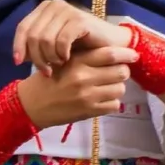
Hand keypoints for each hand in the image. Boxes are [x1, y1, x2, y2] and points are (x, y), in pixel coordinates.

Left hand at [13, 0, 132, 74]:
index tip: (19, 64)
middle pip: (33, 35)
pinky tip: (67, 59)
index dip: (18, 46)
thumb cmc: (80, 46)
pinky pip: (61, 41)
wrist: (110, 45)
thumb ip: (35, 46)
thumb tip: (18, 57)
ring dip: (50, 57)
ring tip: (59, 64)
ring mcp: (67, 10)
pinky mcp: (79, 20)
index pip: (23, 27)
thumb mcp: (52, 45)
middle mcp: (54, 5)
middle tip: (46, 70)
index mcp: (44, 8)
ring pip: (45, 40)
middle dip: (37, 57)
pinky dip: (61, 54)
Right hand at [17, 46, 138, 130]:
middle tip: (117, 72)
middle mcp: (84, 78)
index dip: (126, 54)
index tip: (132, 55)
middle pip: (121, 71)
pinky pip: (114, 105)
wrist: (31, 104)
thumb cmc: (48, 79)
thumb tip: (114, 53)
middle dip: (123, 71)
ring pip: (120, 89)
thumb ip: (85, 56)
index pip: (110, 54)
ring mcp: (87, 96)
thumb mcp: (62, 60)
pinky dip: (111, 102)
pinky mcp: (89, 111)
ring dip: (117, 87)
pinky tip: (102, 99)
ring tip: (108, 86)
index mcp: (77, 61)